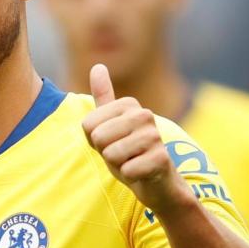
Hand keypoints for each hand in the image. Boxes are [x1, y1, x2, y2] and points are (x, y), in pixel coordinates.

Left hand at [81, 63, 192, 216]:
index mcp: (130, 104)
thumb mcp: (111, 124)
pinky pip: (126, 171)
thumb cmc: (130, 152)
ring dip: (118, 165)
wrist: (157, 181)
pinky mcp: (160, 159)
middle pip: (98, 137)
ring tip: (132, 162)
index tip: (112, 142)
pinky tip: (141, 173)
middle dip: (105, 152)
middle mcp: (144, 114)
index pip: (87, 125)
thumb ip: (103, 97)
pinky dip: (130, 176)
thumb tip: (97, 66)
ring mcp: (154, 136)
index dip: (95, 140)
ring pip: (111, 154)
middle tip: (122, 155)